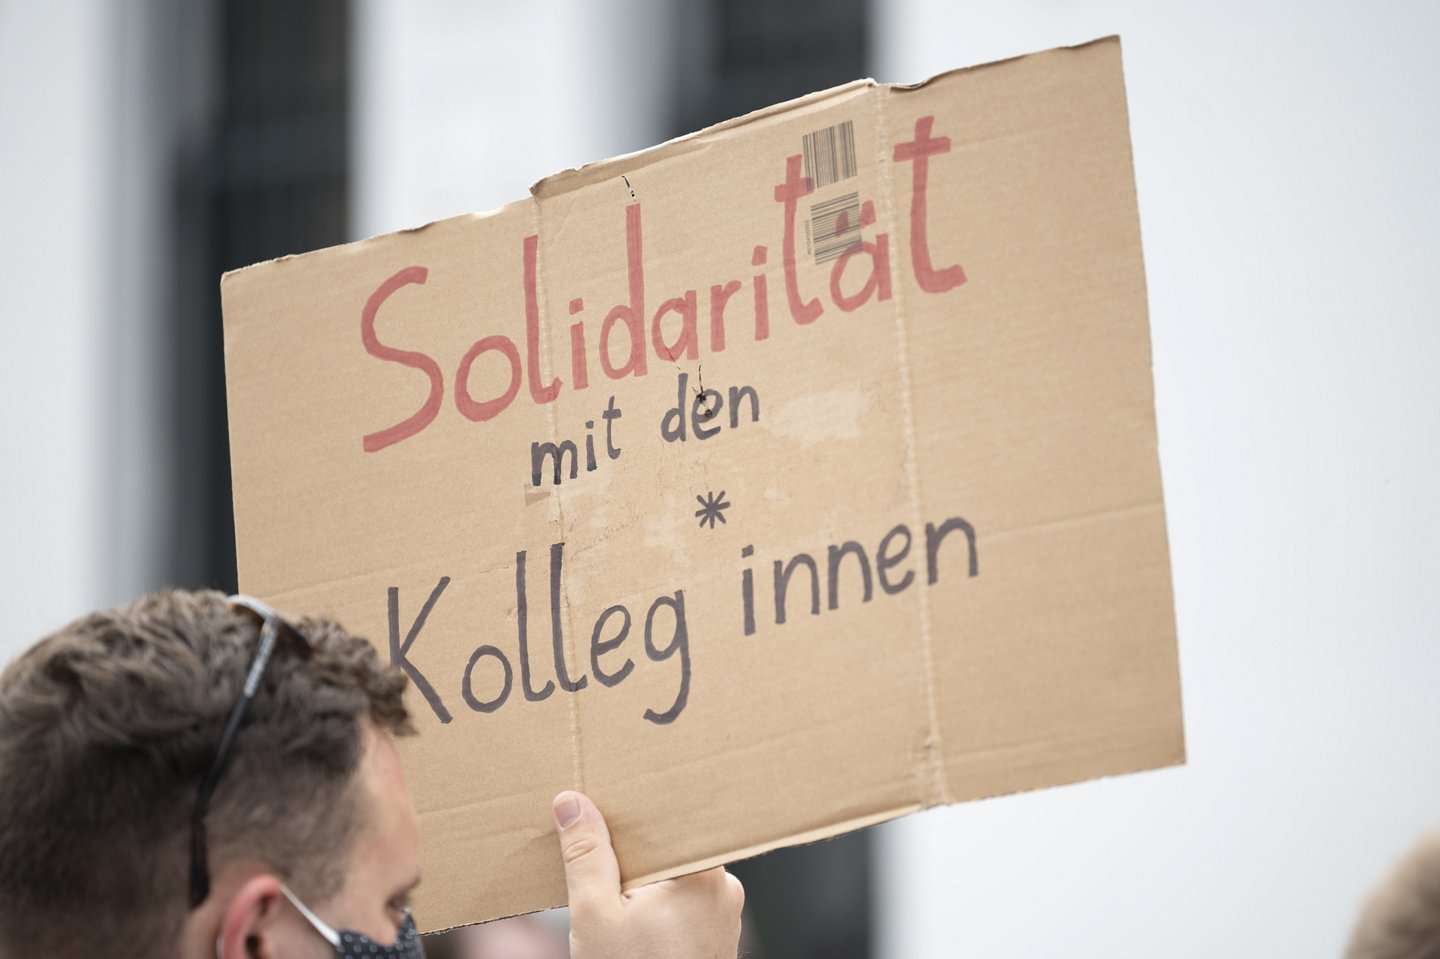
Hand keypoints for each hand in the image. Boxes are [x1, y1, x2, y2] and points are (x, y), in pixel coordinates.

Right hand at [553, 790, 743, 958]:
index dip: (635, 811)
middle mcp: (724, 889)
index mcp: (703, 872)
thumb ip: (586, 854)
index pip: (670, 818)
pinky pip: (683, 906)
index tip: (605, 807)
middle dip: (632, 852)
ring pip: (674, 878)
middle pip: (670, 848)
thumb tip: (573, 804)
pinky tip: (630, 923)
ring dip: (642, 883)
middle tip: (596, 858)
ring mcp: (724, 917)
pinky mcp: (715, 940)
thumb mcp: (595, 914)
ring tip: (612, 899)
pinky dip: (655, 907)